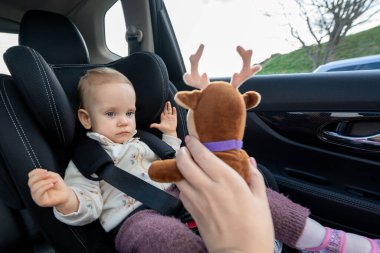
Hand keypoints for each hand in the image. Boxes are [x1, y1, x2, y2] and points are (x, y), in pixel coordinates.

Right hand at [28, 168, 78, 213]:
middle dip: (40, 176)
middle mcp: (34, 190)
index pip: (30, 176)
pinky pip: (39, 193)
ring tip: (53, 181)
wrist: (65, 194)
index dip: (36, 172)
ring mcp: (36, 197)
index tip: (45, 170)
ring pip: (34, 187)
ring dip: (45, 182)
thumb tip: (41, 174)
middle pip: (30, 182)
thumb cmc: (59, 185)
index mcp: (36, 183)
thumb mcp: (53, 176)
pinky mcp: (40, 202)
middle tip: (49, 175)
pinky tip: (52, 185)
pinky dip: (45, 187)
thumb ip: (46, 174)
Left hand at [150, 101, 176, 136]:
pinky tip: (174, 107)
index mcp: (163, 117)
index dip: (163, 108)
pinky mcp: (174, 118)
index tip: (162, 104)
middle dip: (166, 106)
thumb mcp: (159, 127)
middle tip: (167, 101)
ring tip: (169, 102)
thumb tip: (150, 126)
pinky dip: (174, 110)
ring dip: (169, 106)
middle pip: (166, 110)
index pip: (163, 111)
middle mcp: (167, 116)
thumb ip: (155, 125)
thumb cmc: (164, 129)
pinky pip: (174, 113)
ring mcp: (171, 117)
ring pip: (170, 110)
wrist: (169, 132)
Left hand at [175, 136, 273, 252]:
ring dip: (179, 168)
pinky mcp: (192, 213)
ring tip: (184, 164)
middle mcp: (208, 188)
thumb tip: (251, 161)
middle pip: (184, 164)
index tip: (191, 138)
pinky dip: (181, 185)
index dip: (194, 144)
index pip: (203, 156)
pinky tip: (188, 184)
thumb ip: (255, 177)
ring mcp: (198, 201)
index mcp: (227, 181)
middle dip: (181, 153)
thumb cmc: (255, 230)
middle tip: (184, 149)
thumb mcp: (261, 201)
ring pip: (179, 178)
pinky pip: (181, 194)